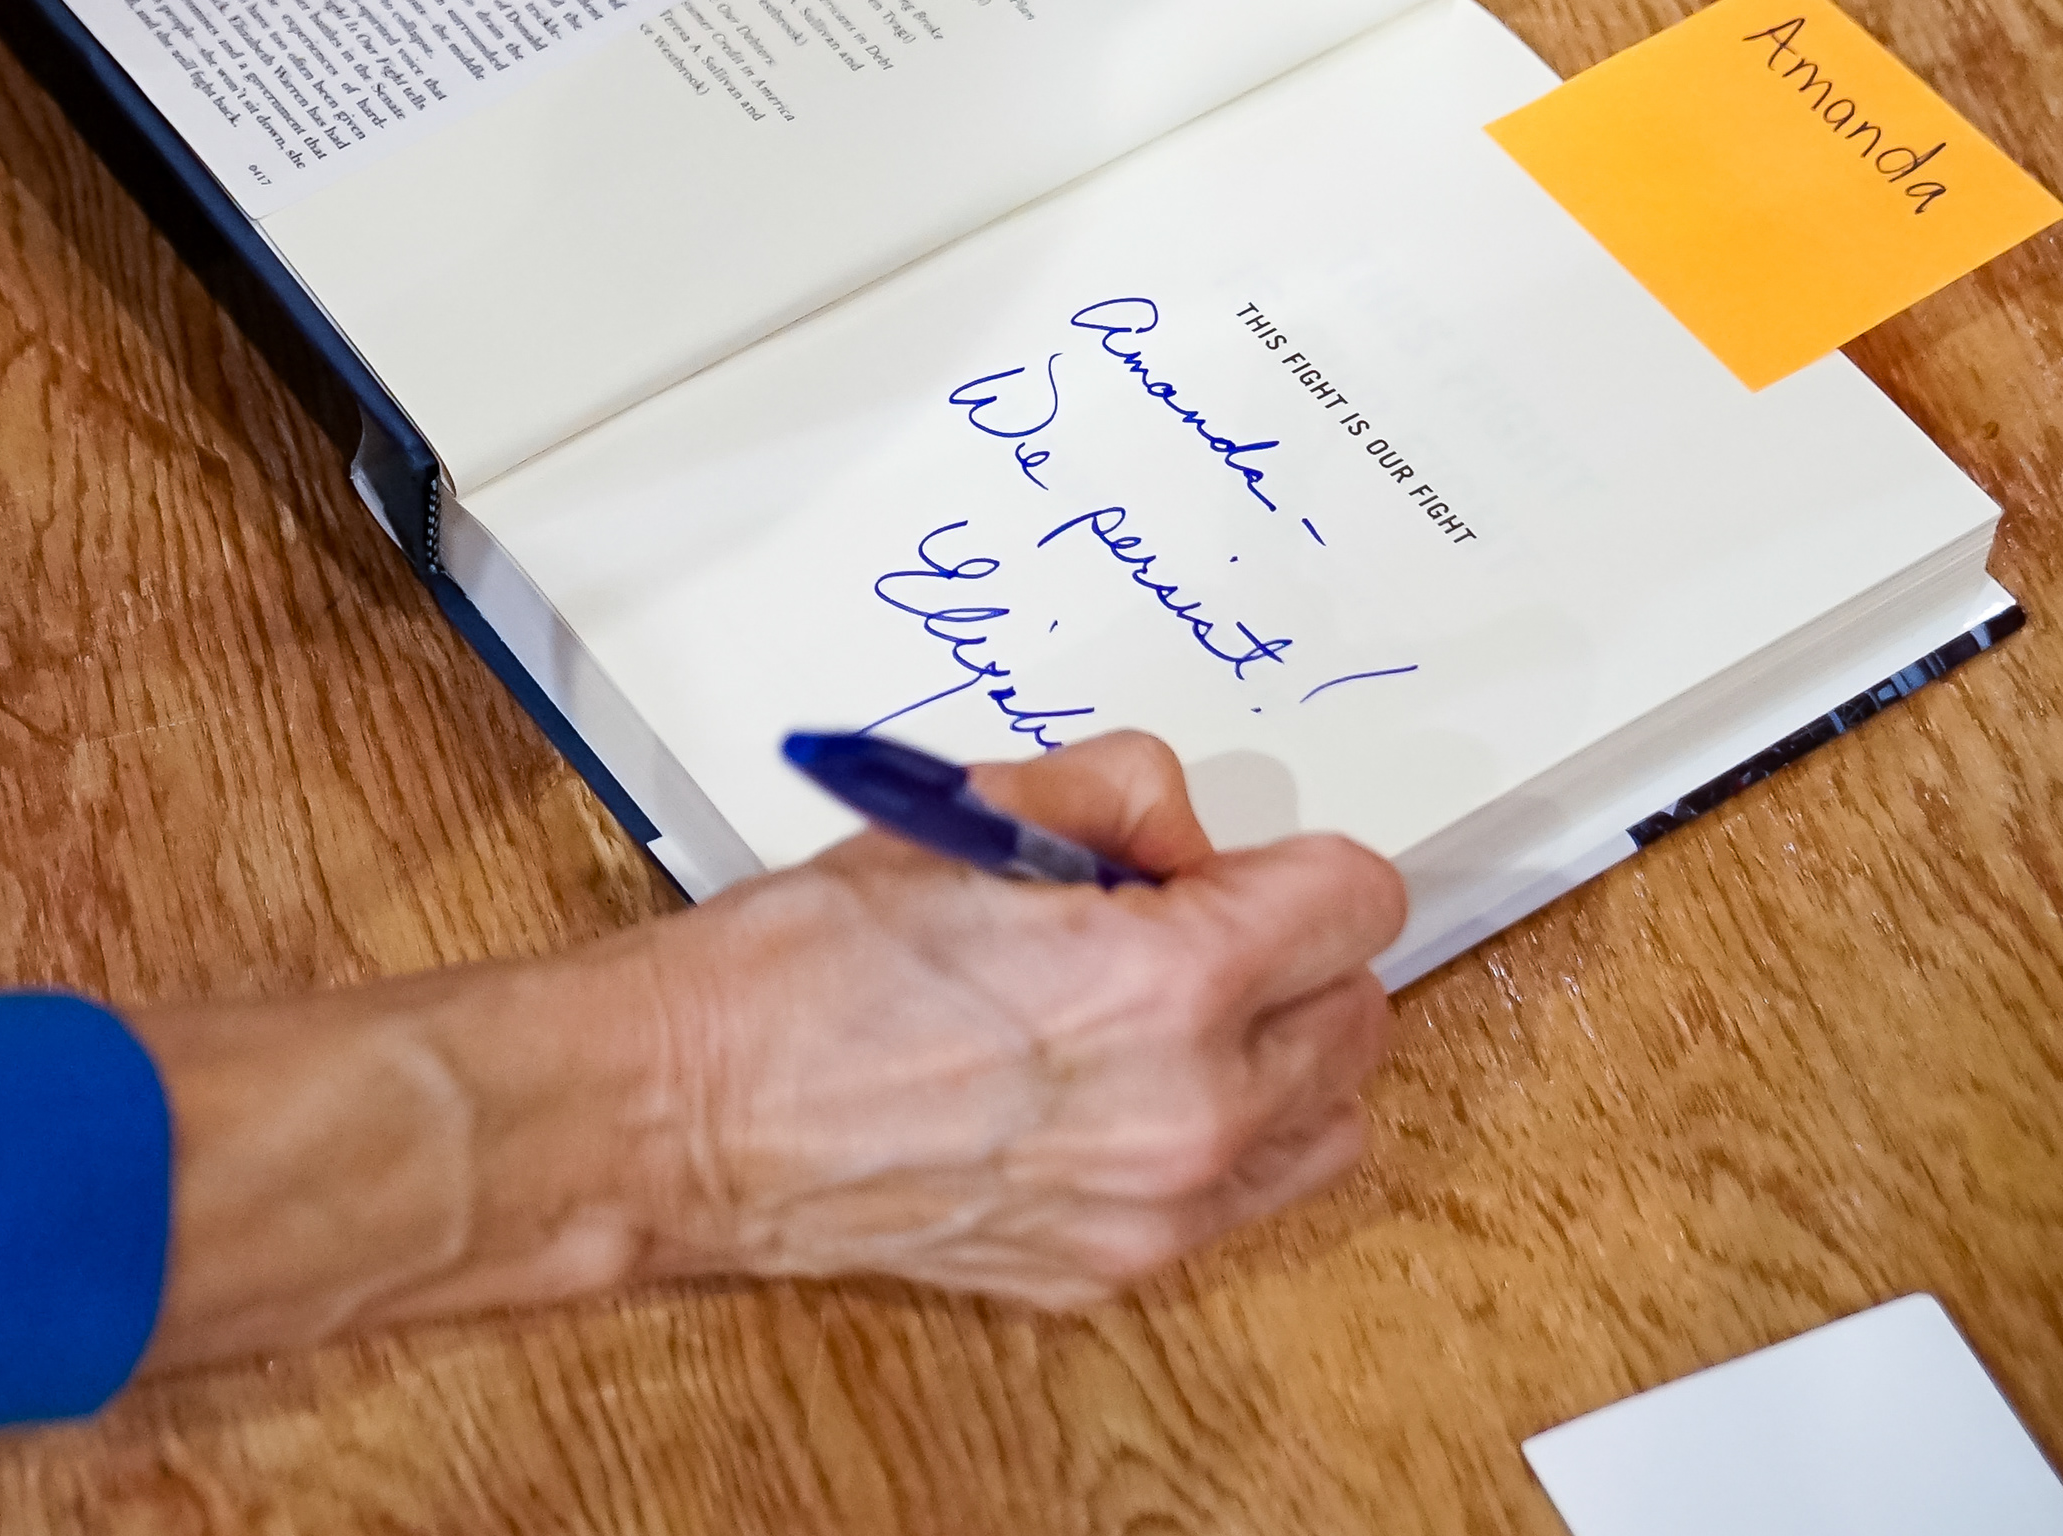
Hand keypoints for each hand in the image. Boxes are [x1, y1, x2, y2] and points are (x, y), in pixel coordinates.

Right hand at [616, 734, 1400, 1305]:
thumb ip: (1116, 794)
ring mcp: (1159, 1209)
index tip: (1230, 867)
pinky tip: (1118, 1091)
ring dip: (1280, 1056)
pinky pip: (1245, 1198)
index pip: (1357, 904)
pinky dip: (1221, 1140)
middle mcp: (1190, 1111)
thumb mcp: (968, 813)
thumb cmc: (806, 966)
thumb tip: (1181, 831)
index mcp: (1165, 982)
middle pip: (1361, 1015)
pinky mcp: (1116, 1268)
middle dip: (1291, 953)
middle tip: (1182, 929)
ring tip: (1168, 1018)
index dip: (1292, 863)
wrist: (700, 1109)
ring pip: (1331, 1122)